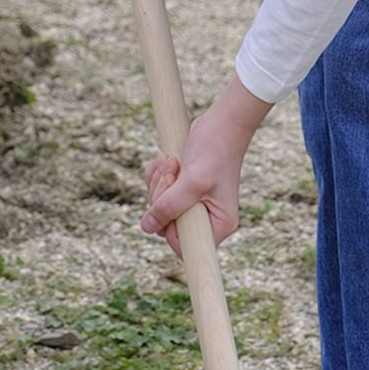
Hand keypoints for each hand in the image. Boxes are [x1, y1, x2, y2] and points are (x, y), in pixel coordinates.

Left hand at [143, 78, 271, 255]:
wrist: (221, 122)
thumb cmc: (215, 151)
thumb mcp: (191, 181)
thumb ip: (169, 206)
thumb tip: (147, 227)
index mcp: (219, 223)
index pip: (185, 246)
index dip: (169, 228)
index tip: (170, 203)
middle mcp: (207, 217)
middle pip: (166, 225)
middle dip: (161, 196)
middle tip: (173, 173)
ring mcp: (194, 203)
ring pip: (159, 206)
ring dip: (158, 182)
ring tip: (172, 163)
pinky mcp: (182, 188)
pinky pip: (158, 191)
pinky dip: (157, 175)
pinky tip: (168, 160)